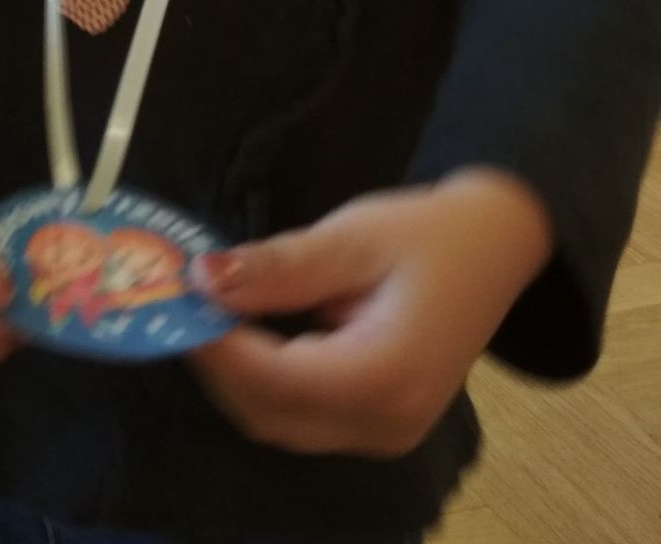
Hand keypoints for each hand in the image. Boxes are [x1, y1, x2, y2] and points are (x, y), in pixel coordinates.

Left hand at [190, 170, 554, 456]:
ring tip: (201, 312)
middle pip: (269, 413)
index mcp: (384, 377)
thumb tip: (201, 279)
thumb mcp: (351, 237)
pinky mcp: (379, 423)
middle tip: (176, 303)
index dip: (213, 345)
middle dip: (215, 363)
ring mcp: (384, 433)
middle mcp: (383, 424)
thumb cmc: (430, 234)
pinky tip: (241, 333)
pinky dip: (263, 380)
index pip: (273, 380)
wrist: (498, 247)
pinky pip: (302, 415)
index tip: (171, 299)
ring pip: (281, 422)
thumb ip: (277, 268)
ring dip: (234, 375)